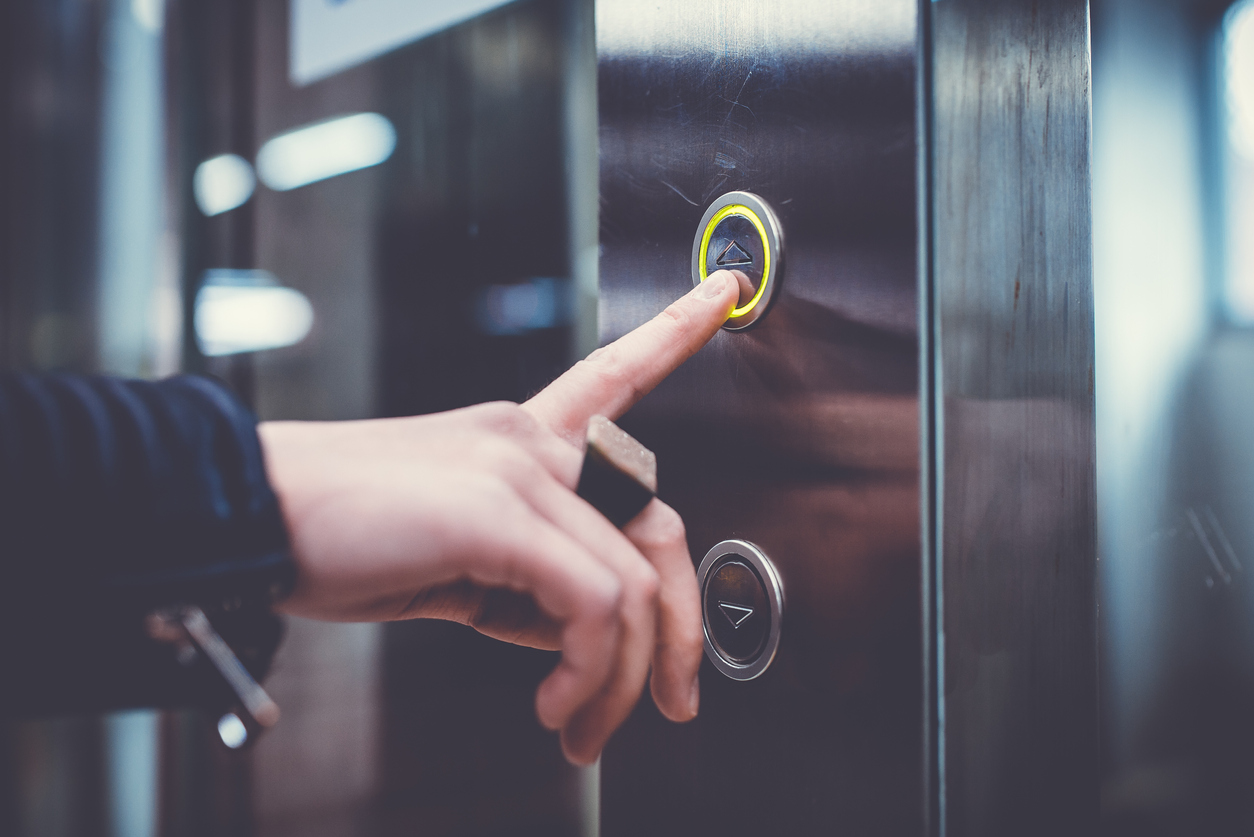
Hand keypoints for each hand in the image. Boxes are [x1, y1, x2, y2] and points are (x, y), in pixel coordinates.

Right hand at [257, 270, 740, 764]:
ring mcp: (516, 469)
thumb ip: (525, 578)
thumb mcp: (451, 557)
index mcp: (517, 437)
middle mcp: (529, 440)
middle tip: (671, 700)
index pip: (614, 375)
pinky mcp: (495, 511)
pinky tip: (555, 703)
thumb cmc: (335, 537)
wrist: (246, 517)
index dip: (674, 331)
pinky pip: (593, 603)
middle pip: (660, 524)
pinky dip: (589, 671)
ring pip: (633, 582)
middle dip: (680, 630)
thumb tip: (576, 634)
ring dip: (619, 677)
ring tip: (580, 724)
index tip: (724, 293)